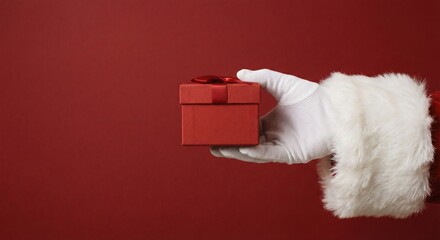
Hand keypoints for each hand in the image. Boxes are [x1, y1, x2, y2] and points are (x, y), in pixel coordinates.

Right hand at [210, 69, 333, 163]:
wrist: (335, 109)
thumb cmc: (312, 97)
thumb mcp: (282, 83)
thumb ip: (262, 78)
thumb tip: (240, 73)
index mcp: (270, 122)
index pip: (246, 128)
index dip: (232, 129)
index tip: (217, 127)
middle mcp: (273, 136)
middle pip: (246, 143)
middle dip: (229, 145)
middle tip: (211, 144)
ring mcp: (281, 146)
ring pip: (254, 153)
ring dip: (237, 152)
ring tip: (220, 149)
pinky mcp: (290, 154)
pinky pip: (269, 155)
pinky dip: (256, 153)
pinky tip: (243, 148)